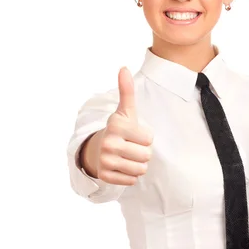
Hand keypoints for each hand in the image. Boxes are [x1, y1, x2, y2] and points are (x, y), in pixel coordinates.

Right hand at [97, 67, 153, 184]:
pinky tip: (121, 166)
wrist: (98, 149)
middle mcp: (109, 143)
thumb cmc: (119, 129)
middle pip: (146, 156)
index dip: (145, 137)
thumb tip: (124, 68)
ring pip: (140, 169)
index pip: (149, 139)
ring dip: (137, 165)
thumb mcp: (125, 110)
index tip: (133, 134)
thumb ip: (127, 90)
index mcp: (116, 125)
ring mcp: (106, 160)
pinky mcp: (105, 176)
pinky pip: (131, 181)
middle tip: (130, 147)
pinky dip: (129, 176)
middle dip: (142, 153)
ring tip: (127, 156)